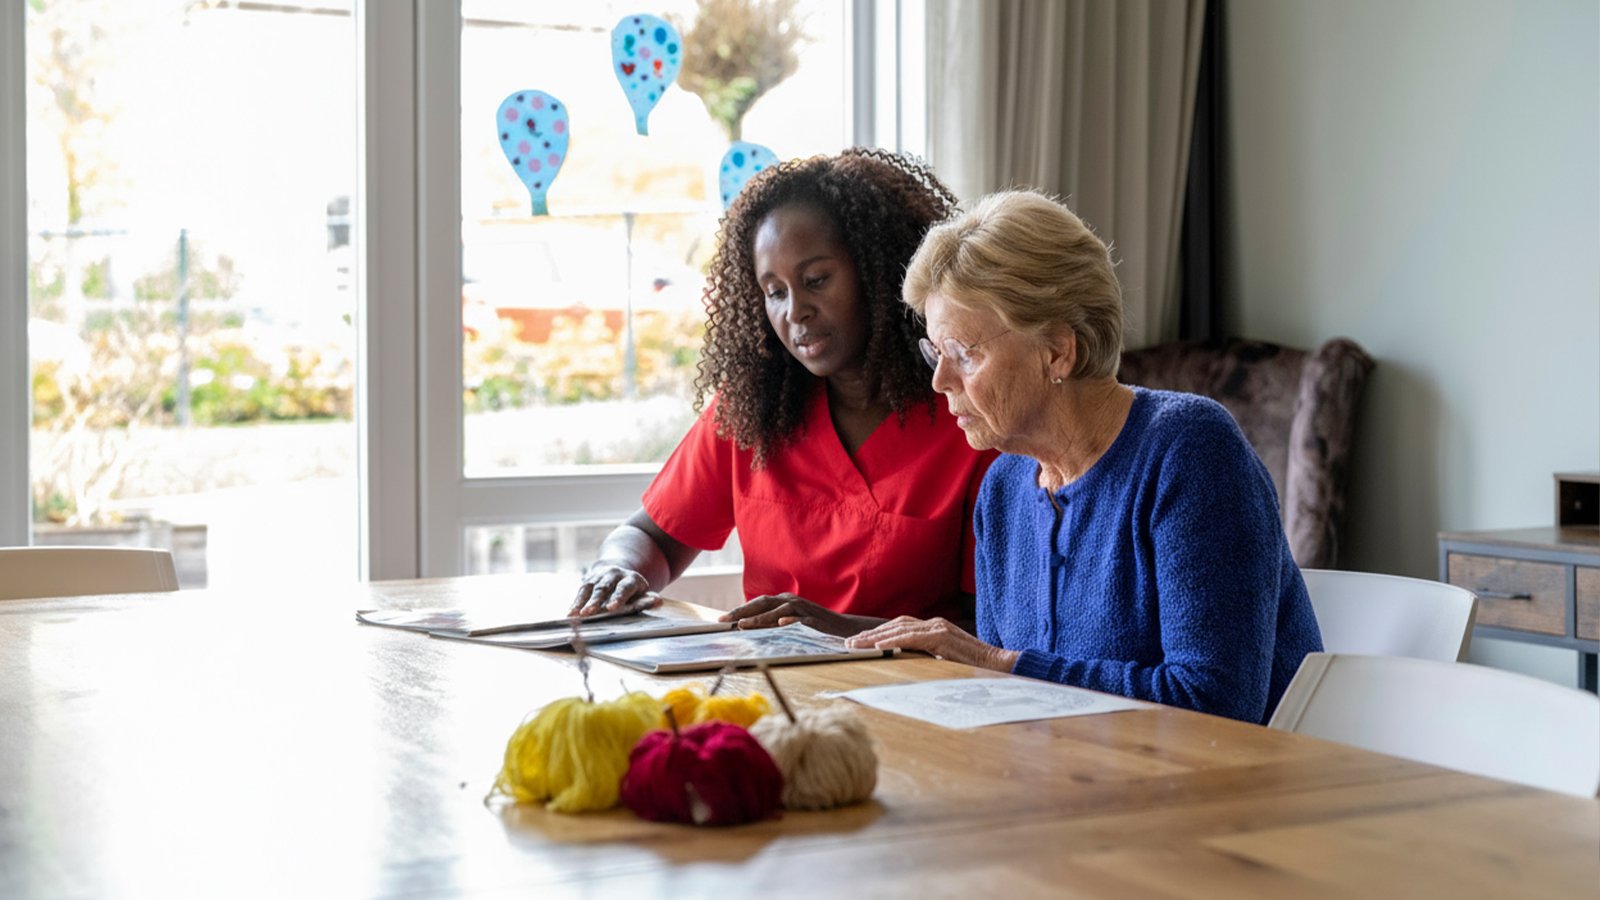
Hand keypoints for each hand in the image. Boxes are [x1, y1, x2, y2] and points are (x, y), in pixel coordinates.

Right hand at [569, 564, 659, 615]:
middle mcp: (614, 574)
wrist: (617, 572)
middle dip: (596, 601)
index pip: (624, 588)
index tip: (612, 608)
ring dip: (582, 602)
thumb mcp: (641, 594)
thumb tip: (658, 601)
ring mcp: (600, 576)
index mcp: (631, 579)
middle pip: (604, 588)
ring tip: (576, 615)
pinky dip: (575, 603)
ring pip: (590, 589)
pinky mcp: (588, 581)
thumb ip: (647, 600)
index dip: (618, 597)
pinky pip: (581, 592)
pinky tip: (570, 614)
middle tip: (589, 612)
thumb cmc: (632, 591)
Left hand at [718, 593, 881, 636]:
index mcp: (783, 601)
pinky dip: (790, 621)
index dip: (739, 610)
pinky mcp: (814, 621)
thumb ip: (770, 623)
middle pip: (764, 603)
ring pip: (779, 611)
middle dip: (743, 612)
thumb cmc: (812, 627)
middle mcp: (791, 602)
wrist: (842, 629)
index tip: (721, 620)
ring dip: (760, 618)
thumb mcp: (789, 623)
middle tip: (725, 621)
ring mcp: (803, 610)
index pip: (757, 603)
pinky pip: (801, 620)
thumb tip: (744, 628)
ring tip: (743, 625)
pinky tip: (781, 624)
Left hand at [846, 616, 1019, 670]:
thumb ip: (926, 658)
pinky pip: (913, 638)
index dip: (877, 633)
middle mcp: (934, 624)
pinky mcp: (943, 637)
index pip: (899, 627)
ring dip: (875, 637)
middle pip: (895, 625)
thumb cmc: (974, 668)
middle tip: (849, 643)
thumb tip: (903, 665)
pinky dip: (894, 641)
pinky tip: (878, 647)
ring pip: (899, 629)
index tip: (858, 642)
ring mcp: (939, 628)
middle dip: (870, 634)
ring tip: (856, 645)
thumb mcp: (944, 661)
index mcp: (933, 628)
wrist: (1002, 666)